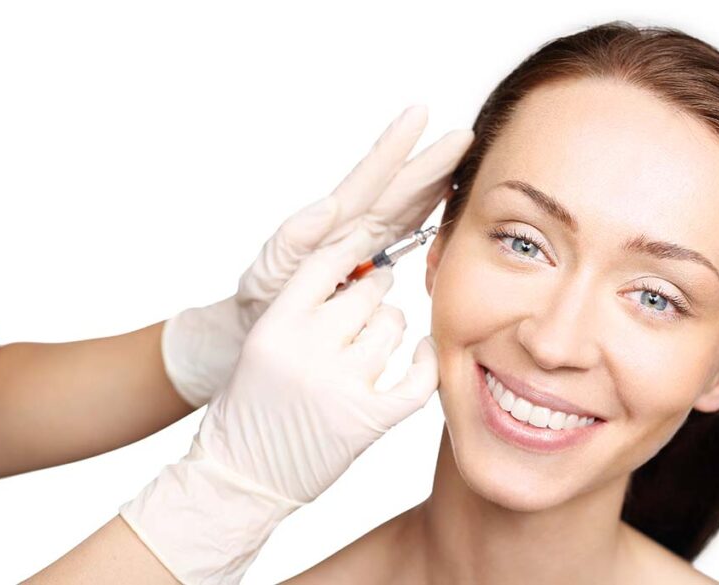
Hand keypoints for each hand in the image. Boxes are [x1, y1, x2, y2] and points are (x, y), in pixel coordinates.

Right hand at [119, 202, 441, 584]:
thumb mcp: (262, 344)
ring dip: (392, 326)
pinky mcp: (368, 421)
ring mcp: (340, 385)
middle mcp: (309, 349)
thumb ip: (302, 309)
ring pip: (393, 328)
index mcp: (276, 325)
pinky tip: (422, 353)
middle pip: (368, 293)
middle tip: (374, 297)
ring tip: (379, 336)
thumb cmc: (249, 407)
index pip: (326, 264)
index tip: (366, 248)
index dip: (352, 250)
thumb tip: (357, 272)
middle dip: (375, 291)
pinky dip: (426, 363)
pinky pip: (418, 379)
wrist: (239, 476)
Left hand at [162, 104, 470, 406]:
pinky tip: (450, 209)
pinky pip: (407, 246)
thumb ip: (293, 239)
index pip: (368, 181)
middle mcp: (352, 235)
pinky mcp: (373, 278)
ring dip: (437, 187)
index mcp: (330, 229)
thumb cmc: (257, 307)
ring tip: (466, 162)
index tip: (418, 115)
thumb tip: (327, 205)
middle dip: (431, 163)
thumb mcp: (267, 273)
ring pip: (409, 213)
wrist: (253, 340)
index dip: (393, 149)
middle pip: (398, 192)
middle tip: (466, 135)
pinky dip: (431, 226)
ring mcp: (365, 254)